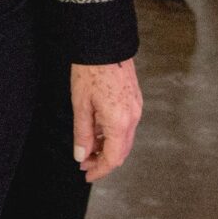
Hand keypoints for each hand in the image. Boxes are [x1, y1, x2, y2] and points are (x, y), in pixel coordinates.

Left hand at [70, 59, 142, 182]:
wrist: (104, 43)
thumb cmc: (91, 70)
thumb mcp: (81, 105)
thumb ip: (83, 133)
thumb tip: (81, 155)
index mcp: (120, 121)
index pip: (113, 158)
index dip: (100, 170)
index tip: (87, 174)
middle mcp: (133, 117)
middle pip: (121, 151)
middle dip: (103, 160)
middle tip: (84, 162)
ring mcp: (136, 108)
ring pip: (124, 138)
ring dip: (108, 147)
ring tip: (88, 146)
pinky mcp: (135, 99)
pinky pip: (126, 125)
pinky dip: (113, 134)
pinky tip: (98, 130)